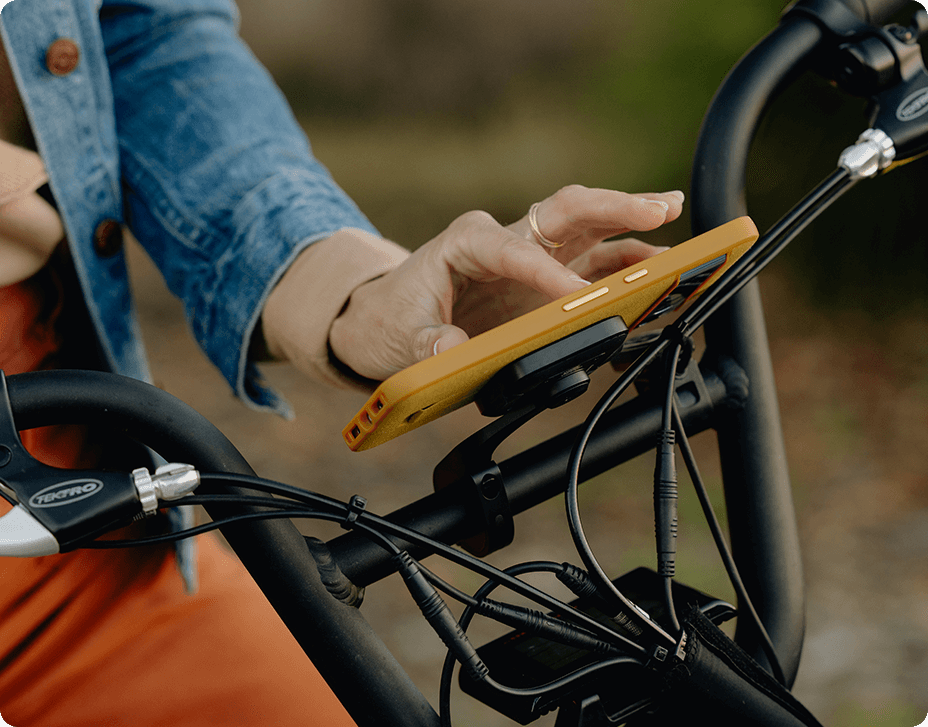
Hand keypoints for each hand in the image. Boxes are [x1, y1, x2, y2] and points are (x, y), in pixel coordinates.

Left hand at [327, 185, 682, 380]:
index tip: (578, 301)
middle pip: (567, 210)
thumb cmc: (392, 320)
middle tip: (660, 208)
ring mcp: (531, 255)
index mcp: (467, 242)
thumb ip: (427, 344)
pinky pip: (591, 262)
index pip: (515, 249)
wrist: (388, 320)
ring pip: (589, 228)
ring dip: (632, 224)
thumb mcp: (401, 338)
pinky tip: (657, 266)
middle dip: (614, 207)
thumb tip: (452, 349)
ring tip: (675, 221)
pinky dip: (625, 263)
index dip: (547, 275)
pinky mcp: (546, 277)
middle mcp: (506, 238)